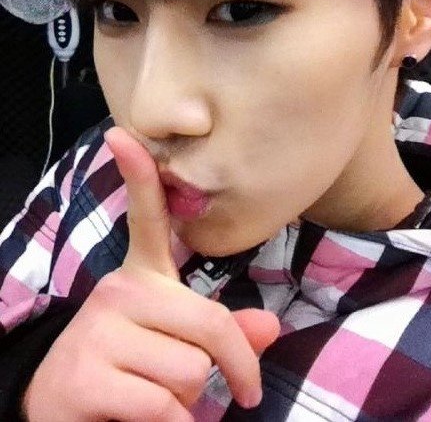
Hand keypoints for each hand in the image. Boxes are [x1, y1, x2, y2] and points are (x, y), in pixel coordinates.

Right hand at [23, 127, 279, 420]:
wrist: (62, 408)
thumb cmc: (131, 368)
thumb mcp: (179, 343)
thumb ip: (223, 331)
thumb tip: (270, 325)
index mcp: (141, 276)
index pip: (145, 218)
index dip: (137, 174)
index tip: (123, 135)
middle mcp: (118, 290)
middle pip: (210, 324)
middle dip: (230, 366)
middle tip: (226, 389)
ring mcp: (99, 329)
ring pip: (191, 370)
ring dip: (190, 401)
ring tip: (157, 397)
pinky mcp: (86, 377)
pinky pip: (164, 407)